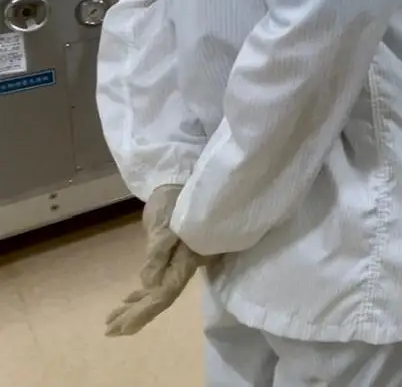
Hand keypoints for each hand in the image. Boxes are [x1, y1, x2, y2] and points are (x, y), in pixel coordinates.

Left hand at [105, 185, 209, 336]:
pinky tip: (131, 298)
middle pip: (162, 296)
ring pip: (161, 290)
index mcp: (187, 257)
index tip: (120, 327)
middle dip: (136, 313)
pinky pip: (161, 279)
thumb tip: (148, 284)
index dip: (143, 312)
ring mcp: (183, 259)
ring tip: (113, 319)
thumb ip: (159, 252)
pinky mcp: (176, 252)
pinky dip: (143, 291)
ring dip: (137, 305)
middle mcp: (188, 263)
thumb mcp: (164, 222)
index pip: (165, 293)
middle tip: (110, 329)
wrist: (183, 177)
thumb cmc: (176, 197)